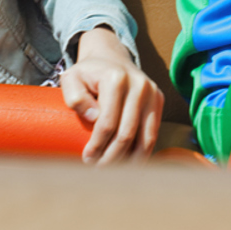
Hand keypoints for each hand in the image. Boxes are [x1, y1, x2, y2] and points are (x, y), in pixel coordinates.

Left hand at [61, 27, 163, 163]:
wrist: (110, 58)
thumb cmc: (88, 73)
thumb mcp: (71, 78)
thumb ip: (74, 95)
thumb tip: (93, 117)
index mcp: (116, 78)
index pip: (107, 123)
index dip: (97, 146)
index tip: (87, 159)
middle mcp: (139, 84)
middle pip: (127, 134)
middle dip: (112, 158)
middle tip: (97, 170)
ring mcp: (152, 92)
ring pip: (145, 138)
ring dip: (129, 161)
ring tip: (114, 172)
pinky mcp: (159, 100)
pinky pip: (152, 133)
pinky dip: (143, 152)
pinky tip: (130, 164)